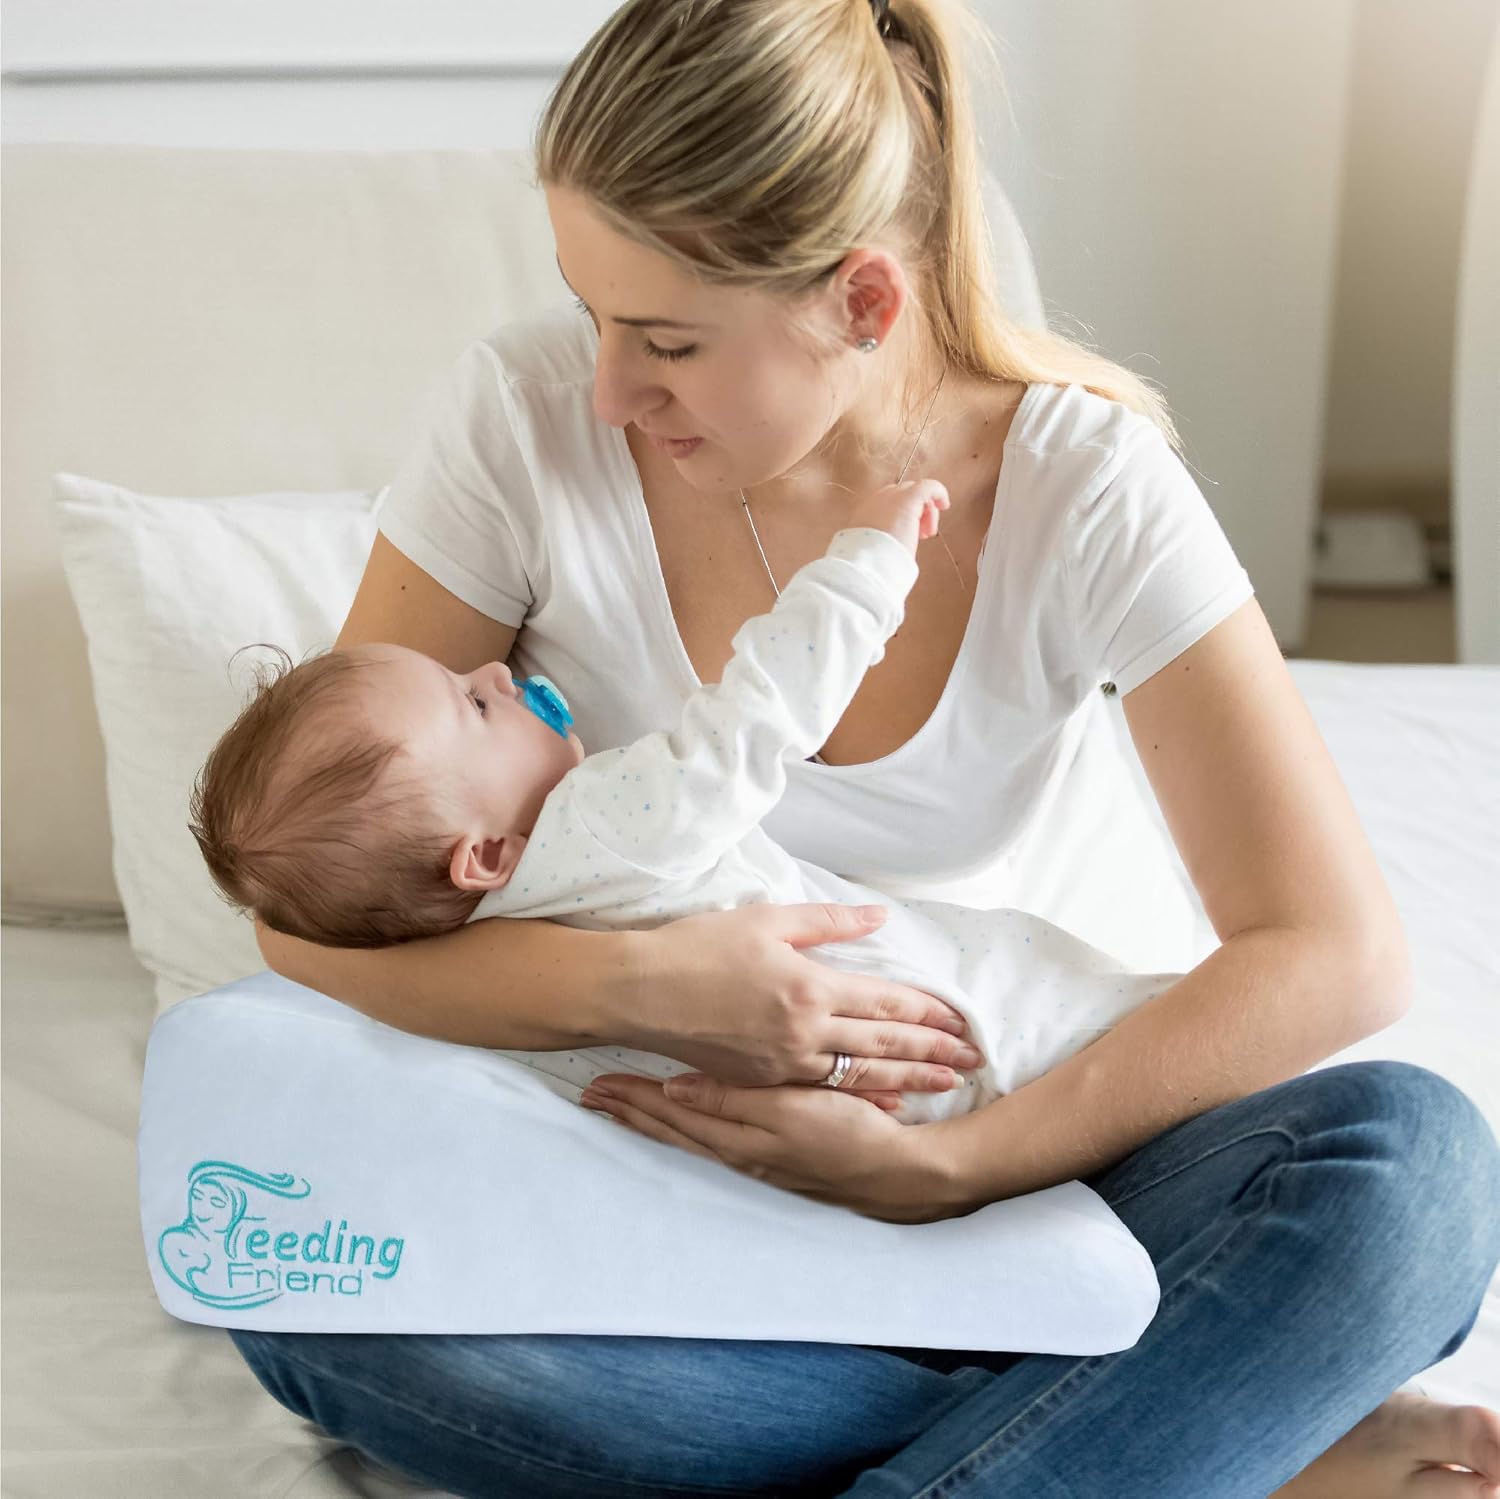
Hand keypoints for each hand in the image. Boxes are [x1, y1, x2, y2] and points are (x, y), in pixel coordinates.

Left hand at [578, 1071, 967, 1222]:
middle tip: (594, 1097)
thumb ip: (734, 1097)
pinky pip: (715, 1141)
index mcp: (739, 1134)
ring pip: (692, 1134)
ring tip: (623, 1107)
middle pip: (675, 1128)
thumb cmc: (849, 1135)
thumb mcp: (788, 1110)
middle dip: (634, 1111)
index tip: (597, 1087)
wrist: (899, 1172)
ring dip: (656, 1120)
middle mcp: (739, 1151)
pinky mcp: (776, 1158)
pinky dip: (690, 1128)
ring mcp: (756, 1158)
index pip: (672, 1113)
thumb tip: (677, 1084)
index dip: (634, 1099)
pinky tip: (688, 1121)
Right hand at [630, 902, 983, 1107]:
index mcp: (809, 987)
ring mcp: (784, 1062)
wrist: (640, 992)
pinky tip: (887, 1101)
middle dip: (933, 1051)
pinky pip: (825, 1090)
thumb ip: (828, 921)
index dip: (927, 1012)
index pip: (885, 1001)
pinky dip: (862, 1095)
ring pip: (861, 1073)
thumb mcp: (767, 920)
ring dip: (908, 1078)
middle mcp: (804, 1031)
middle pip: (884, 1042)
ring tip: (945, 1083)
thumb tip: (879, 917)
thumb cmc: (698, 947)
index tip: (961, 1020)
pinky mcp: (763, 1079)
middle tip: (972, 1058)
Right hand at [847, 479, 949, 555]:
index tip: (911, 535)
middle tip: (921, 534)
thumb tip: (892, 551)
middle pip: (901, 495)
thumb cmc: (871, 562)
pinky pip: (927, 486)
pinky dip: (939, 492)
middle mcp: (876, 500)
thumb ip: (880, 543)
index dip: (902, 516)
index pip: (888, 504)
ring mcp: (891, 497)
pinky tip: (945, 504)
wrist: (867, 561)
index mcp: (865, 513)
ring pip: (914, 492)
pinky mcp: (908, 498)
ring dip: (925, 510)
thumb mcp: (872, 550)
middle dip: (915, 511)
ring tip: (927, 532)